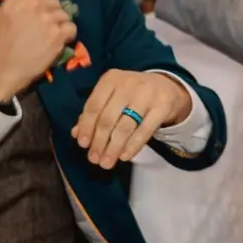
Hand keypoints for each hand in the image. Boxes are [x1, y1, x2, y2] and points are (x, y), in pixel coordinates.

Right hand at [0, 0, 77, 99]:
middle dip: (52, 12)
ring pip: (64, 15)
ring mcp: (48, 19)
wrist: (2, 69)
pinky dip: (68, 34)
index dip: (42, 0)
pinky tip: (60, 41)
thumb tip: (25, 5)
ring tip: (53, 35)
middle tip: (47, 24)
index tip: (39, 10)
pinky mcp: (57, 34)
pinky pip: (71, 27)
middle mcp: (34, 5)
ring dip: (60, 24)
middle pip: (54, 2)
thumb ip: (12, 6)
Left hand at [72, 69, 191, 168]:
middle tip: (94, 159)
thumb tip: (76, 134)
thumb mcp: (111, 97)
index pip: (93, 106)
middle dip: (99, 142)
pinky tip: (124, 157)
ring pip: (124, 127)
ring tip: (106, 163)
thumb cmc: (130, 95)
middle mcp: (128, 84)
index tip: (82, 145)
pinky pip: (144, 131)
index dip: (86, 127)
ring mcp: (147, 95)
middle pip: (107, 119)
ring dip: (113, 148)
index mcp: (110, 79)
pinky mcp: (162, 106)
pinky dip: (132, 146)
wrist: (166, 87)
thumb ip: (93, 113)